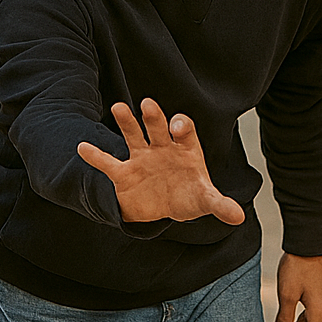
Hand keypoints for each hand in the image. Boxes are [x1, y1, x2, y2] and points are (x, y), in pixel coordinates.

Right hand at [78, 99, 244, 224]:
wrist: (163, 207)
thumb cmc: (188, 197)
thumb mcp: (204, 201)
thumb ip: (219, 205)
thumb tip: (238, 216)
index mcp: (185, 150)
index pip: (184, 131)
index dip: (181, 127)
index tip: (177, 127)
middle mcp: (162, 148)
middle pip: (157, 128)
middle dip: (154, 117)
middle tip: (148, 105)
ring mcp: (142, 158)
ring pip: (132, 136)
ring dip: (126, 122)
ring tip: (119, 108)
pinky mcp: (124, 173)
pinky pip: (108, 163)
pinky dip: (95, 156)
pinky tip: (83, 147)